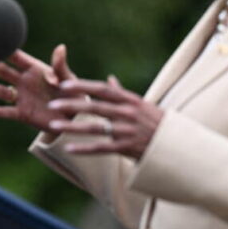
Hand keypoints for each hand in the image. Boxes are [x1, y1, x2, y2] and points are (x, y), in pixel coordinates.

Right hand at [0, 45, 75, 132]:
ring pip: (3, 92)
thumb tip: (60, 47)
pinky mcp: (23, 114)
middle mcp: (24, 82)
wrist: (73, 117)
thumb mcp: (69, 79)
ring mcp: (22, 98)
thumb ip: (60, 66)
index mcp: (35, 70)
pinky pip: (9, 112)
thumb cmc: (72, 93)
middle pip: (4, 72)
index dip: (5, 49)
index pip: (17, 58)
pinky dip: (2, 112)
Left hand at [46, 75, 163, 159]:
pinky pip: (102, 148)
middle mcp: (128, 113)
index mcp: (130, 100)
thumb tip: (109, 79)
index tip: (64, 85)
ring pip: (95, 128)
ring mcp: (128, 131)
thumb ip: (122, 93)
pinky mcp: (127, 148)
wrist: (175, 144)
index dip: (82, 86)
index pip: (102, 90)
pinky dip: (84, 148)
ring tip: (53, 126)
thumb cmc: (157, 122)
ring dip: (72, 127)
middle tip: (52, 105)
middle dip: (72, 105)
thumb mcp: (142, 104)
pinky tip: (69, 148)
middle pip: (95, 107)